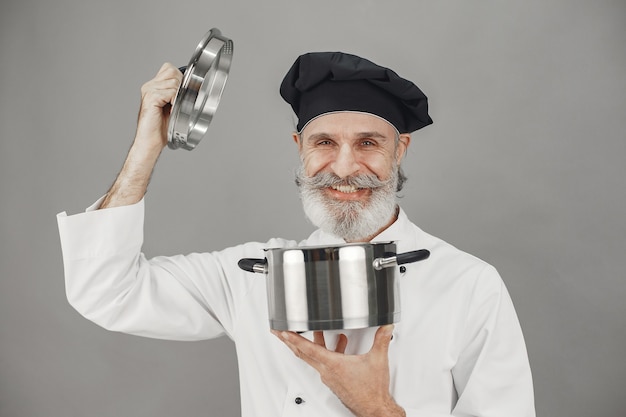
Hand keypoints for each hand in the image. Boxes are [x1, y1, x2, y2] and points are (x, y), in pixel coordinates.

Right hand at [99, 63, 182, 208]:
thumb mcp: (172, 107)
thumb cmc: (162, 128)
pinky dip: (176, 101)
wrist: (151, 141)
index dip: (179, 77)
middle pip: (173, 72)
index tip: (182, 93)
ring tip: (175, 108)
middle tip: (179, 103)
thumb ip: (177, 94)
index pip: (169, 68)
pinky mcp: (151, 97)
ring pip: (174, 82)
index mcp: (153, 86)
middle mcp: (149, 86)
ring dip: (179, 96)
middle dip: (181, 87)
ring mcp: (149, 90)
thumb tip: (193, 86)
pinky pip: (171, 92)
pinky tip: (172, 110)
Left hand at [273, 325, 405, 416]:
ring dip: (311, 343)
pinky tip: (339, 344)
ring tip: (314, 331)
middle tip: (279, 332)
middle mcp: (327, 371)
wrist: (374, 409)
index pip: (308, 349)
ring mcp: (329, 377)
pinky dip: (327, 351)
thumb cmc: (372, 391)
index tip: (283, 332)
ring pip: (313, 357)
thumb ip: (382, 339)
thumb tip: (386, 327)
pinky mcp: (334, 380)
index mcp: (333, 365)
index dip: (294, 339)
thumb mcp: (377, 360)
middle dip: (290, 341)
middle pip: (303, 353)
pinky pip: (324, 363)